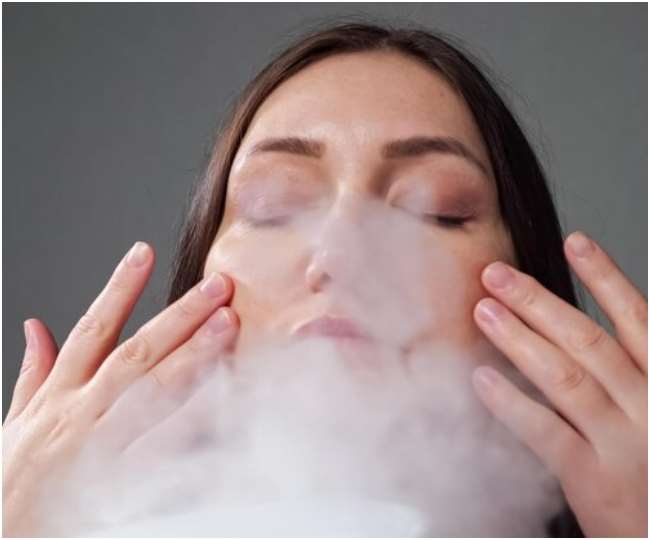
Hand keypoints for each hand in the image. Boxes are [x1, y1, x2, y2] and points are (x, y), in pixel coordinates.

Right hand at [2, 242, 239, 536]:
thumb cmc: (13, 484)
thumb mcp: (15, 423)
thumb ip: (32, 373)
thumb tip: (35, 326)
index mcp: (60, 395)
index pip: (92, 329)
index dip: (118, 288)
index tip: (144, 252)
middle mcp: (83, 414)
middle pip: (136, 355)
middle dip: (178, 317)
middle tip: (218, 287)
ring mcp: (102, 449)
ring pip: (153, 396)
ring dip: (193, 359)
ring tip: (228, 328)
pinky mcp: (120, 487)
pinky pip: (163, 457)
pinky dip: (193, 434)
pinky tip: (226, 410)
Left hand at [471, 231, 646, 536]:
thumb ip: (630, 375)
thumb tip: (575, 331)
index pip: (638, 320)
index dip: (605, 277)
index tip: (576, 241)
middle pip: (589, 340)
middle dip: (538, 302)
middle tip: (495, 274)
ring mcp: (626, 444)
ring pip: (567, 377)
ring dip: (519, 339)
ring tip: (483, 310)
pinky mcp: (597, 481)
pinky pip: (547, 432)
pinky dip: (512, 403)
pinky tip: (481, 379)